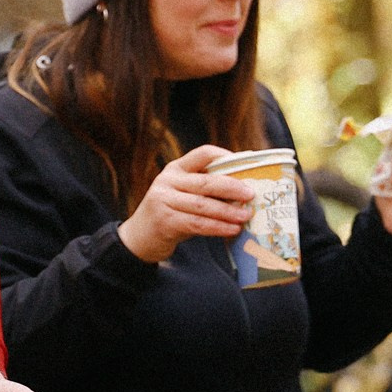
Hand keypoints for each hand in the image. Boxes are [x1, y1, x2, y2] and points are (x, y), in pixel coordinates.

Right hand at [117, 145, 253, 263]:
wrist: (140, 237)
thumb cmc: (171, 213)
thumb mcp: (183, 194)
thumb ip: (205, 189)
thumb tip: (244, 189)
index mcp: (175, 169)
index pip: (203, 154)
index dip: (225, 157)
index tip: (246, 166)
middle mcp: (167, 181)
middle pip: (205, 181)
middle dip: (232, 187)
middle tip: (251, 194)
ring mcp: (163, 201)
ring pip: (202, 205)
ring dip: (227, 211)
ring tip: (245, 216)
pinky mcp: (164, 221)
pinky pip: (197, 224)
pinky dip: (217, 227)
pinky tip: (232, 230)